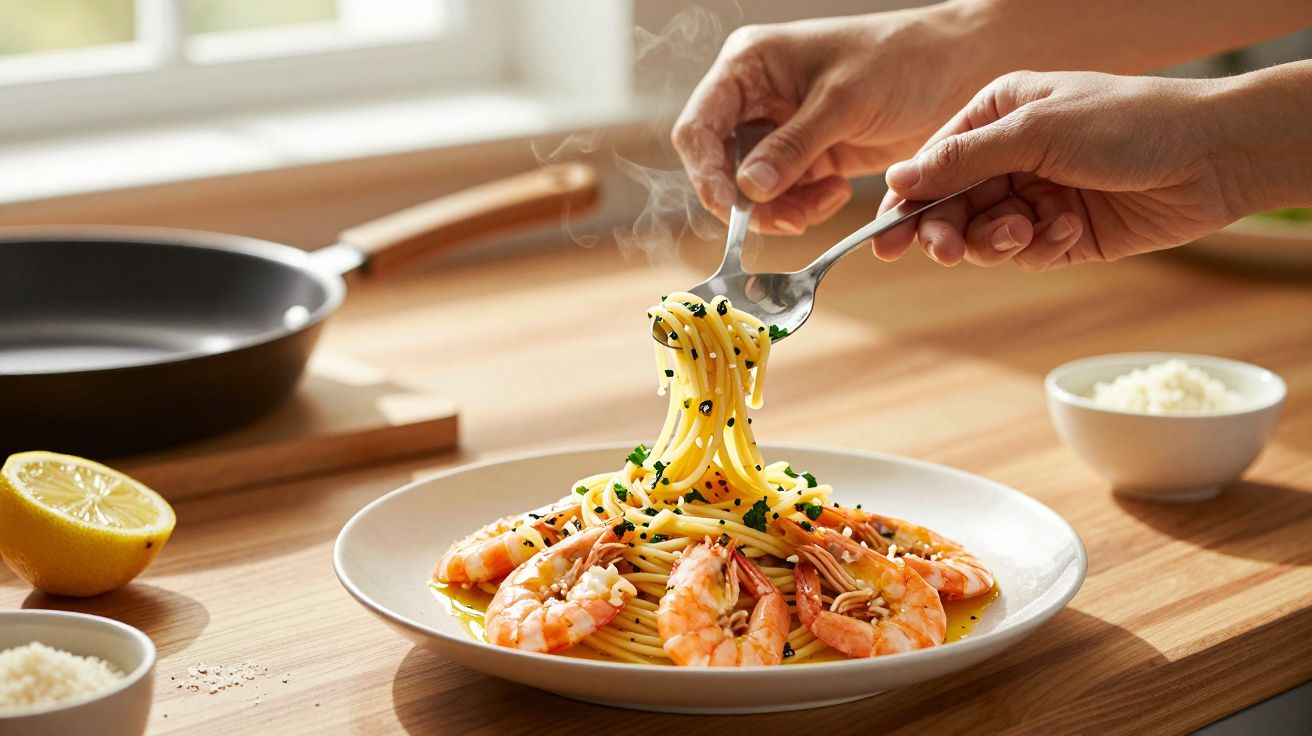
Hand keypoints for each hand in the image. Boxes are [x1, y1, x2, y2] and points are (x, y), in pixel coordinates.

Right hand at [671, 6, 992, 235]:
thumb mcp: (843, 101)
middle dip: (751, 200)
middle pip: (721, 166)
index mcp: (749, 66)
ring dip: (783, 209)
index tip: (730, 209)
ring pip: (753, 190)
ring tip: (826, 202)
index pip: (699, 127)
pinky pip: (787, 196)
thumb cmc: (902, 59)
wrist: (961, 69)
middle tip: (790, 219)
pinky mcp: (808, 156)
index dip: (705, 173)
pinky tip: (837, 193)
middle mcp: (756, 98)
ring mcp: (781, 130)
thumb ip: (792, 147)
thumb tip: (747, 190)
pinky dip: (805, 206)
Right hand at [871, 71, 1243, 270]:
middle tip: (947, 252)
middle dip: (948, 231)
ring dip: (997, 240)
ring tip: (1027, 232)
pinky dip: (1040, 247)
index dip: (904, 204)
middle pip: (950, 207)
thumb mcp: (1036, 131)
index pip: (932, 164)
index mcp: (997, 115)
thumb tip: (897, 179)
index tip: (884, 240)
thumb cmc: (1128, 123)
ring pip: (983, 236)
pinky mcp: (1063, 234)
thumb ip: (962, 160)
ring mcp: (1037, 196)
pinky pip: (1025, 253)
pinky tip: (1071, 229)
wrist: (1212, 156)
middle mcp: (1011, 156)